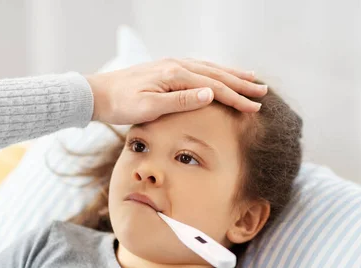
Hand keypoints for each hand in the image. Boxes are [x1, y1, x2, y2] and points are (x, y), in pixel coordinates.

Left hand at [86, 58, 266, 124]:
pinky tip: (219, 75)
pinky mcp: (165, 69)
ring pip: (209, 69)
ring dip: (231, 75)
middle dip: (241, 84)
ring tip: (251, 78)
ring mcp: (171, 65)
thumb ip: (180, 101)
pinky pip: (197, 68)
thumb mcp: (149, 108)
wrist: (98, 94)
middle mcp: (176, 66)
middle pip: (216, 74)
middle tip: (263, 92)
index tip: (255, 107)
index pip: (214, 87)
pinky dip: (214, 72)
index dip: (236, 98)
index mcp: (175, 75)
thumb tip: (210, 94)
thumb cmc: (121, 105)